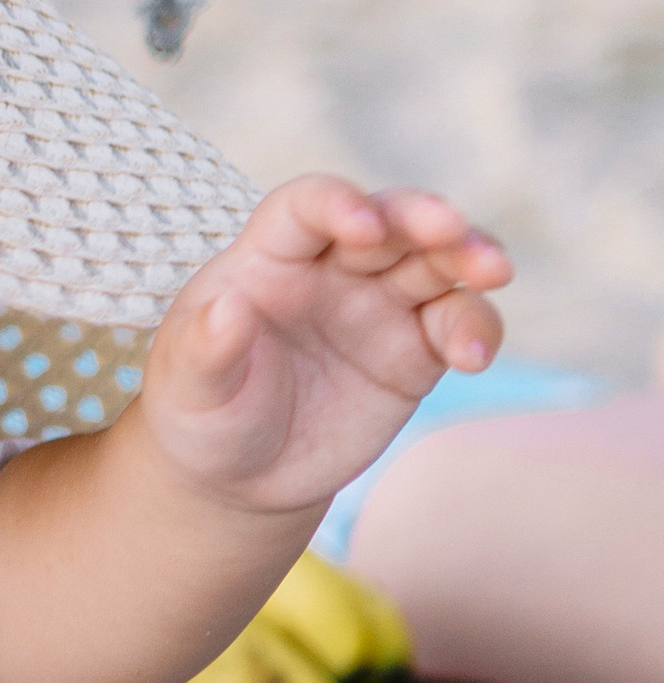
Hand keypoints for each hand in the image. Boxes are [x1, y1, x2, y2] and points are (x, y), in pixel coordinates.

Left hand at [140, 177, 509, 516]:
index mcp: (269, 258)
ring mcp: (379, 306)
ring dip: (468, 256)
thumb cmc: (202, 416)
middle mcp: (332, 269)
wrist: (242, 478)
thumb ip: (205, 349)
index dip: (337, 204)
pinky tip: (473, 355)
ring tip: (493, 272)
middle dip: (422, 216)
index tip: (362, 226)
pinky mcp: (416, 352)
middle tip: (450, 228)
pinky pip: (458, 324)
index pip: (307, 207)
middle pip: (388, 219)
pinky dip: (476, 327)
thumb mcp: (189, 390)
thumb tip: (228, 308)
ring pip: (435, 261)